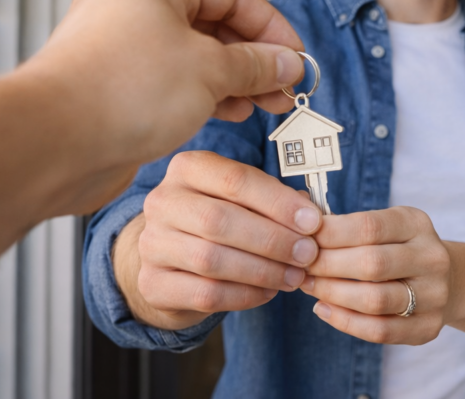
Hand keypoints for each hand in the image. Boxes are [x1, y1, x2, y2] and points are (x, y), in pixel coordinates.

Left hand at [19, 0, 304, 214]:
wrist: (51, 142)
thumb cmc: (121, 91)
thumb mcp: (210, 70)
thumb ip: (256, 64)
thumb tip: (287, 63)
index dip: (272, 26)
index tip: (297, 58)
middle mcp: (132, 5)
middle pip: (213, 23)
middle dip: (255, 58)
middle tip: (286, 87)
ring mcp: (119, 46)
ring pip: (192, 55)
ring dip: (234, 80)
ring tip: (266, 105)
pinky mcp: (112, 84)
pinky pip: (170, 81)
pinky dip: (203, 94)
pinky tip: (229, 112)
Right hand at [120, 152, 324, 329]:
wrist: (170, 256)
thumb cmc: (217, 218)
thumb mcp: (241, 198)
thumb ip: (273, 200)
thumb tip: (310, 215)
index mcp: (188, 168)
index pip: (235, 180)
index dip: (278, 202)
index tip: (312, 222)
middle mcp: (163, 201)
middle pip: (220, 220)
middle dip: (272, 240)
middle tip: (307, 254)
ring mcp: (152, 244)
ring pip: (212, 259)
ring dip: (263, 271)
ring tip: (294, 276)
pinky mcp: (152, 283)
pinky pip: (205, 293)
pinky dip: (244, 295)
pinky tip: (268, 291)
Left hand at [301, 207, 451, 344]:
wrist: (448, 281)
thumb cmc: (400, 248)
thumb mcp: (386, 225)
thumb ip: (350, 226)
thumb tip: (301, 230)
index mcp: (416, 224)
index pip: (369, 226)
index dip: (331, 234)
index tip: (303, 238)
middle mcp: (431, 258)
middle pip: (371, 264)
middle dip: (327, 266)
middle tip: (302, 266)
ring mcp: (434, 295)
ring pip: (374, 300)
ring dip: (333, 294)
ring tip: (310, 286)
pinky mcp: (428, 327)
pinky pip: (380, 331)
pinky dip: (345, 322)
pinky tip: (324, 309)